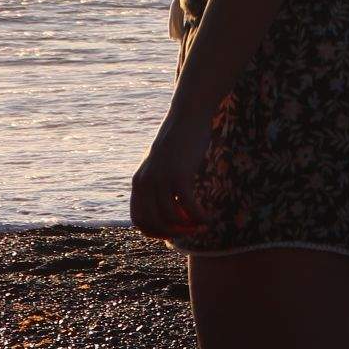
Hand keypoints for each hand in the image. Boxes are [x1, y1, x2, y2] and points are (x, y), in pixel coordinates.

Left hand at [129, 112, 209, 242]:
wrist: (188, 116)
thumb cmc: (179, 140)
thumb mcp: (161, 163)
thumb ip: (159, 182)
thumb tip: (169, 204)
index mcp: (139, 182)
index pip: (138, 219)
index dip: (153, 232)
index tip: (171, 233)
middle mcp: (146, 183)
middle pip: (153, 222)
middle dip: (172, 233)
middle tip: (190, 232)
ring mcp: (161, 179)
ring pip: (171, 218)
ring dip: (188, 227)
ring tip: (202, 225)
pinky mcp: (180, 175)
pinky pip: (188, 207)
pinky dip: (199, 217)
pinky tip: (209, 218)